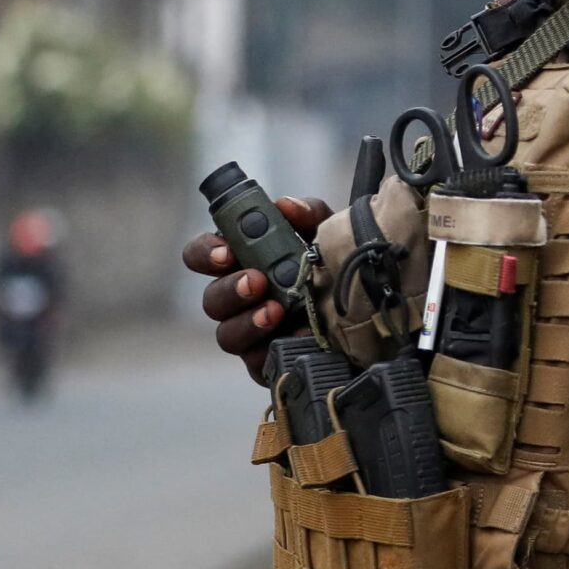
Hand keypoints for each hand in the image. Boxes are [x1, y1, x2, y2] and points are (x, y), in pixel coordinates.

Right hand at [181, 195, 331, 381]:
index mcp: (241, 262)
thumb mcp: (326, 232)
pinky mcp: (266, 362)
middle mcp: (238, 299)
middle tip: (256, 281)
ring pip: (227, 334)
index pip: (201, 255)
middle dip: (230, 289)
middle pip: (211, 298)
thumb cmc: (332, 264)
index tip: (226, 253)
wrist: (367, 307)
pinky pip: (257, 363)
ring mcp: (249, 333)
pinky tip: (299, 336)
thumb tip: (285, 205)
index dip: (205, 253)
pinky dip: (275, 349)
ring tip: (276, 311)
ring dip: (248, 322)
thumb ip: (307, 212)